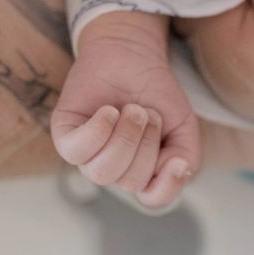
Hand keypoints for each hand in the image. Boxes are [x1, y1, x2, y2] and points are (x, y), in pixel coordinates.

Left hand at [50, 21, 199, 208]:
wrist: (131, 55)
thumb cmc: (155, 94)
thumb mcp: (183, 127)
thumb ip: (187, 157)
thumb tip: (178, 171)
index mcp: (142, 172)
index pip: (153, 199)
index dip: (167, 185)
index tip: (178, 160)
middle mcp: (114, 169)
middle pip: (130, 181)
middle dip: (146, 143)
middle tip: (148, 112)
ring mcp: (88, 155)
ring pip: (102, 172)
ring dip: (124, 137)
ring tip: (132, 109)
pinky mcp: (65, 136)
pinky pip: (76, 152)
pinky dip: (97, 131)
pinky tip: (108, 111)